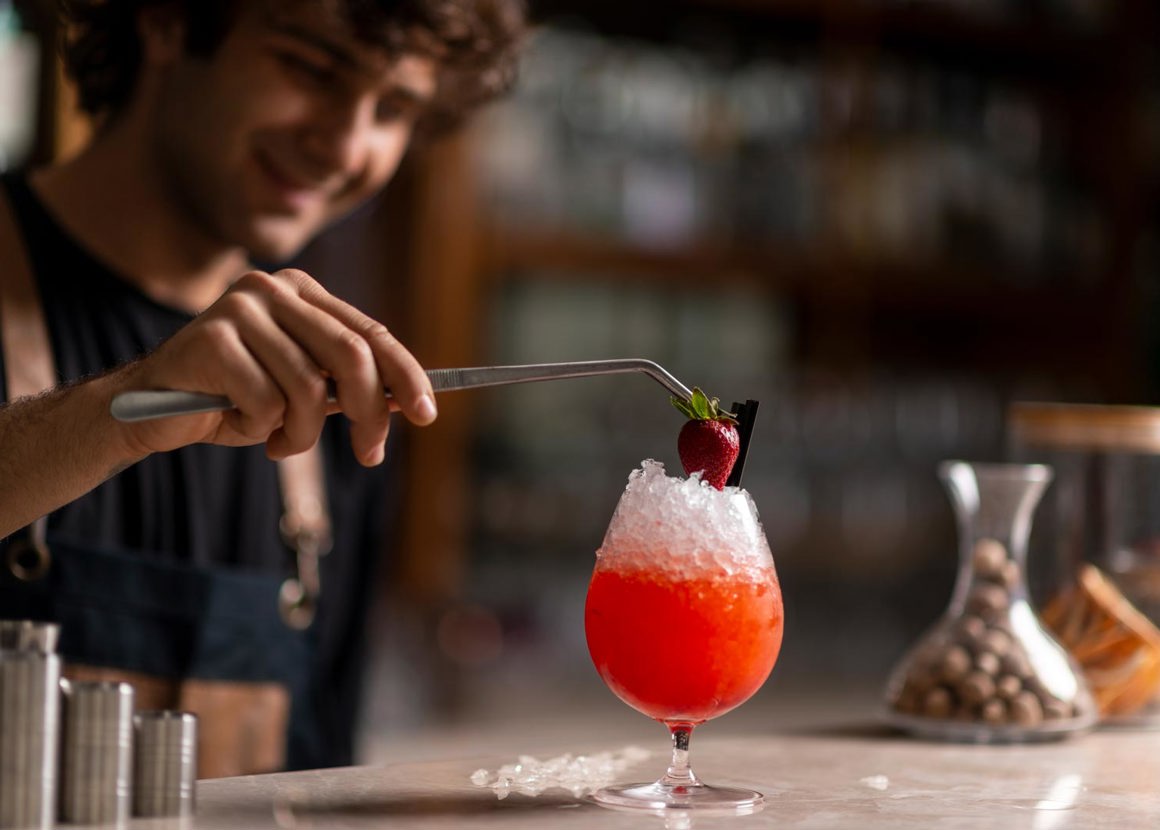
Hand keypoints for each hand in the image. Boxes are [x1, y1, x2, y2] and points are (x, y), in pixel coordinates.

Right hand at [114, 268, 435, 464]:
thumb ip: (347, 387)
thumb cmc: (235, 401)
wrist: (151, 411)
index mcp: (303, 294)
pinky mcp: (210, 337)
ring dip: (302, 433)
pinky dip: (260, 429)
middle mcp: (274, 289)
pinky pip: (265, 401)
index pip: (371, 334)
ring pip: (308, 388)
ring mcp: (240, 308)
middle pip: (351, 357)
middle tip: (369, 454)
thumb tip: (409, 402)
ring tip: (279, 440)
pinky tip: (235, 422)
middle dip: (369, 415)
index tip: (428, 413)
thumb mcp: (302, 392)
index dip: (405, 375)